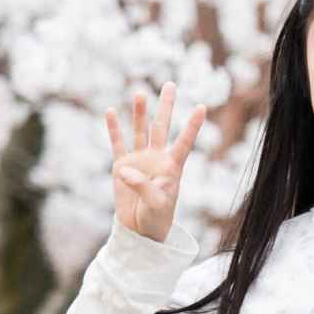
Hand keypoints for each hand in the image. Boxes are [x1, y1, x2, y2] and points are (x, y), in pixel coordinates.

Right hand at [105, 82, 205, 242]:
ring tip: (139, 92)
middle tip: (170, 84)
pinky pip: (118, 143)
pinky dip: (114, 128)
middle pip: (162, 126)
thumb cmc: (156, 218)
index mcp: (172, 167)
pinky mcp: (122, 166)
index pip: (184, 142)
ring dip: (139, 112)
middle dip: (166, 106)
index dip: (192, 126)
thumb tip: (126, 170)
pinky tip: (111, 111)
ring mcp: (139, 160)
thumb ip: (144, 186)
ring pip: (140, 130)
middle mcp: (157, 158)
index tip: (202, 107)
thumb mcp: (156, 205)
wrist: (140, 229)